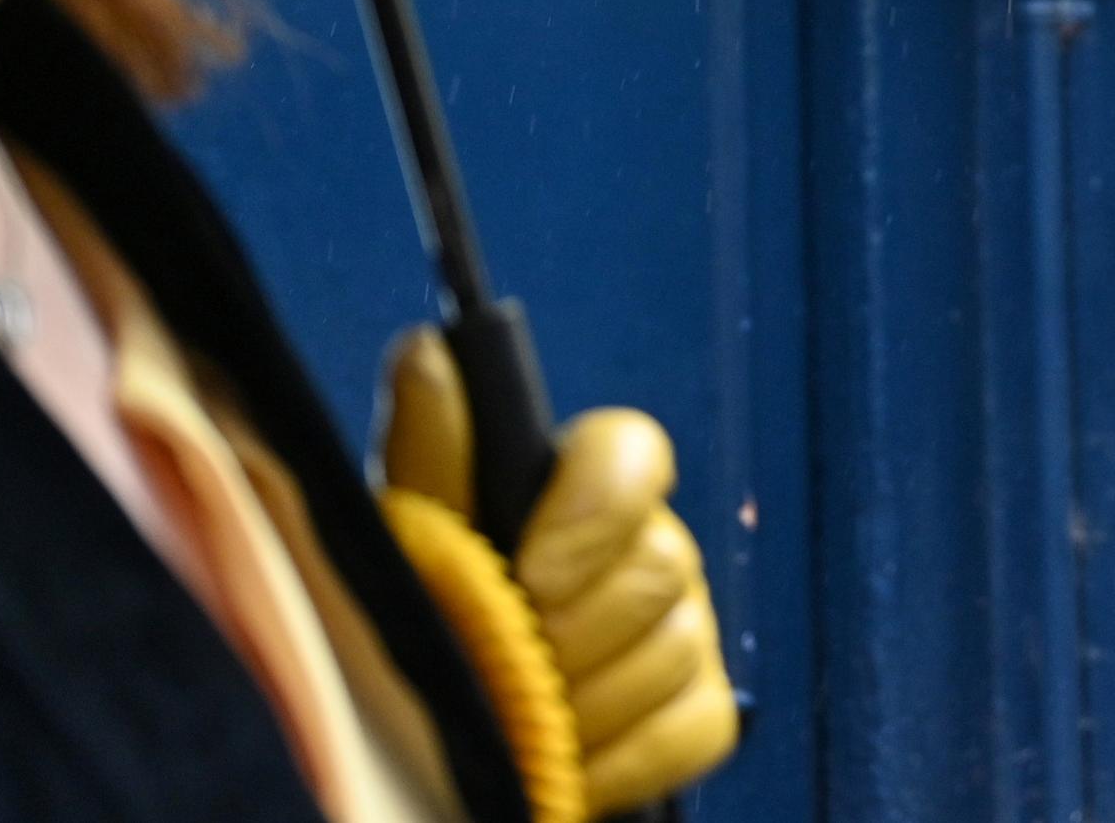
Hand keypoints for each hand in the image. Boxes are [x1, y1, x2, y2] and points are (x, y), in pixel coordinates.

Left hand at [380, 328, 742, 808]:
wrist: (441, 740)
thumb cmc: (428, 624)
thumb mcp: (411, 541)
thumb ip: (429, 454)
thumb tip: (428, 349)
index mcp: (581, 490)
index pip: (633, 451)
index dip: (596, 508)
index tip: (530, 573)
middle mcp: (649, 546)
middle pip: (661, 564)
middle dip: (573, 632)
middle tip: (507, 668)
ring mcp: (685, 629)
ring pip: (677, 649)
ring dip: (584, 703)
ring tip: (520, 724)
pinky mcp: (703, 710)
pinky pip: (697, 726)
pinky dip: (625, 758)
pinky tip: (568, 766)